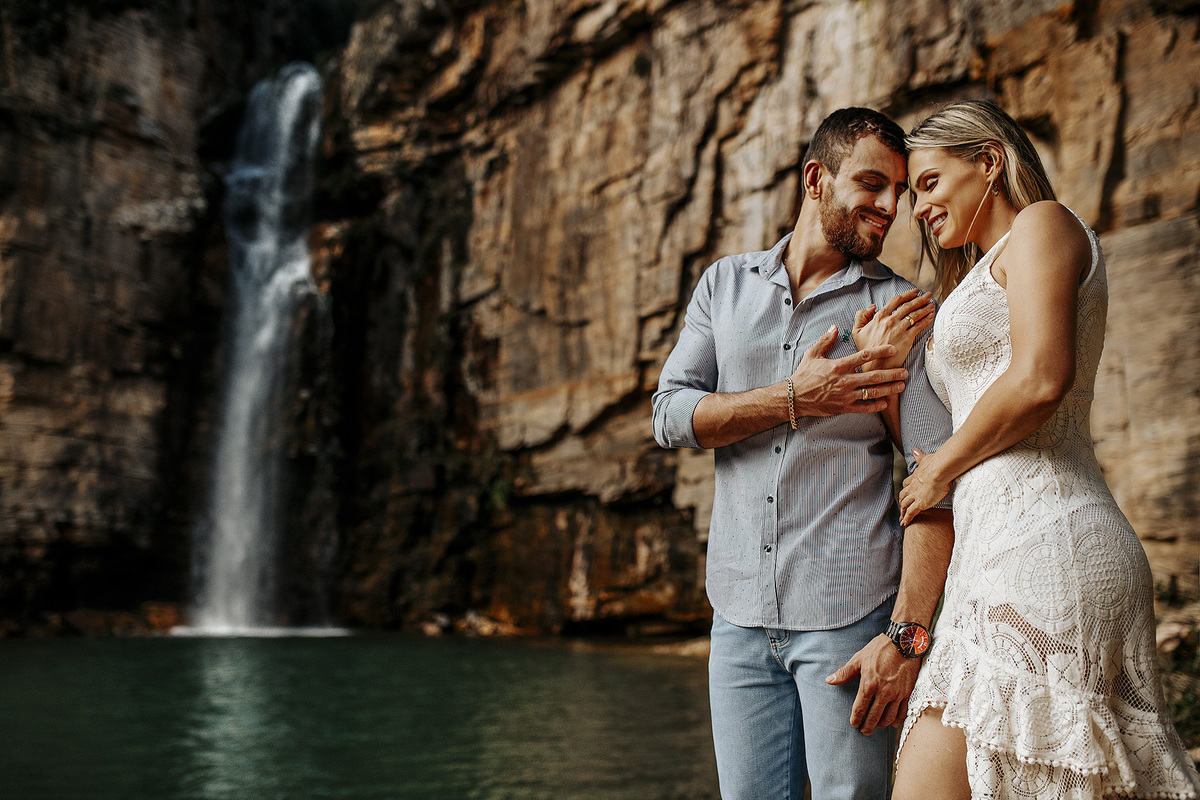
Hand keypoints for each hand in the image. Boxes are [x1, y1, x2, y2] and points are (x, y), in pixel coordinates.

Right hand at [790, 326, 908, 415]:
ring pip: (872, 392)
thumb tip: (834, 327)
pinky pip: (863, 408)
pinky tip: (885, 403)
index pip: (864, 356)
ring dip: (889, 389)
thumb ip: (826, 340)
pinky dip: (875, 406)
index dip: (880, 351)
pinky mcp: (843, 407)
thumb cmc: (803, 375)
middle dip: (892, 373)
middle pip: (874, 376)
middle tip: (905, 371)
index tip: (893, 349)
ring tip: (901, 386)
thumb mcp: (812, 354)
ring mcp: (845, 395)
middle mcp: (845, 380)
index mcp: (839, 366)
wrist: (794, 397)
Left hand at [825, 633, 919, 735]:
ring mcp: (897, 694)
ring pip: (889, 717)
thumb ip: (844, 673)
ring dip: (881, 725)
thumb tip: (829, 680)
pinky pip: (903, 712)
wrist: (903, 642)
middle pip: (874, 717)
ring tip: (877, 726)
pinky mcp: (908, 692)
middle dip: (868, 727)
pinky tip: (892, 722)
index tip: (854, 724)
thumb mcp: (858, 659)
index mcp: (869, 684)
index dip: (856, 719)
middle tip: (864, 732)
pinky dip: (897, 720)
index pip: (860, 708)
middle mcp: (883, 692)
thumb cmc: (879, 649)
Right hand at [853, 289, 934, 369]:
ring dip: (925, 307)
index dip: (907, 294)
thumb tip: (872, 306)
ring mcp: (899, 329)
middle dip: (920, 299)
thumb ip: (861, 316)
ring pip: (915, 314)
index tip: (915, 291)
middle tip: (928, 295)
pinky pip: (919, 326)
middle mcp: (890, 321)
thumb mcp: (857, 332)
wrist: (874, 366)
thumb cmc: (866, 351)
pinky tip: (932, 315)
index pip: (896, 301)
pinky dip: (927, 319)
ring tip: (932, 304)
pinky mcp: (907, 338)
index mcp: (879, 317)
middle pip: (908, 306)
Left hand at [899, 448, 952, 524]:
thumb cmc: (936, 463)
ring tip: (901, 519)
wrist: (939, 470)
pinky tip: (905, 524)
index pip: (907, 484)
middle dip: (902, 501)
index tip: (906, 492)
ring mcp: (915, 496)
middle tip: (901, 507)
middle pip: (903, 495)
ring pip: (905, 505)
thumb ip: (920, 456)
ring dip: (902, 512)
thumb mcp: (926, 459)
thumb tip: (914, 449)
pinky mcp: (920, 503)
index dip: (906, 489)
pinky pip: (911, 513)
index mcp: (915, 477)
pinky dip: (907, 518)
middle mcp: (912, 487)